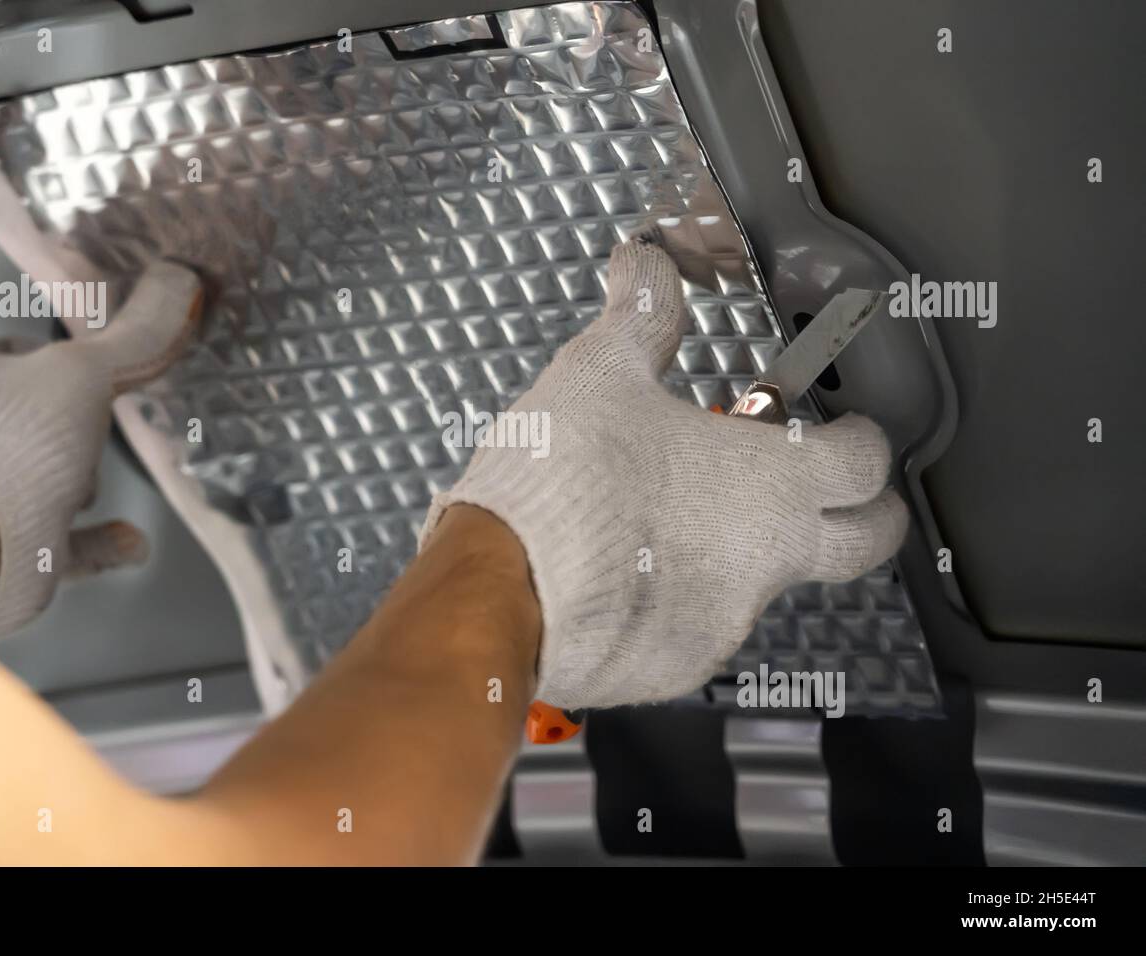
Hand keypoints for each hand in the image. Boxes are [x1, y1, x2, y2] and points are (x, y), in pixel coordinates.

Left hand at [0, 260, 202, 639]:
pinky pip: (57, 541)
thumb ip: (132, 339)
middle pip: (25, 419)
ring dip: (76, 487)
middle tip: (95, 432)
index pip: (9, 350)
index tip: (96, 370)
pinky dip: (96, 541)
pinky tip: (129, 540)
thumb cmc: (13, 449)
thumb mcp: (85, 373)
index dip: (57, 359)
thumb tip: (176, 288)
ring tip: (95, 488)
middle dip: (69, 432)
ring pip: (35, 480)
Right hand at [421, 236, 907, 708]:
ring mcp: (726, 622)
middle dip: (867, 514)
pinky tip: (628, 570)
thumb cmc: (561, 483)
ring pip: (769, 584)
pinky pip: (701, 628)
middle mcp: (766, 560)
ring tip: (678, 517)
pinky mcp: (676, 665)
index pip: (868, 463)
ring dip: (748, 550)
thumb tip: (644, 264)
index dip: (866, 439)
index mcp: (770, 482)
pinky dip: (682, 598)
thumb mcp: (601, 371)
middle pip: (867, 545)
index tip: (847, 430)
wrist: (502, 587)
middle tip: (832, 489)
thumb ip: (641, 313)